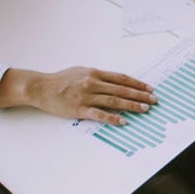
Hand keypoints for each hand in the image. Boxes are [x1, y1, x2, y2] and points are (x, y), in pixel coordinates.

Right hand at [0, 66, 154, 125]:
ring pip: (114, 101)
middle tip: (154, 100)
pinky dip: (113, 118)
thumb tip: (115, 82)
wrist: (41, 88)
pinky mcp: (79, 109)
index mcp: (94, 73)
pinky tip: (124, 121)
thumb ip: (98, 76)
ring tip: (145, 109)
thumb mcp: (81, 71)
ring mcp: (86, 96)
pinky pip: (99, 114)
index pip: (121, 79)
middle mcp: (92, 83)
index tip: (149, 88)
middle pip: (121, 90)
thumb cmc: (61, 80)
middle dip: (140, 95)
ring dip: (131, 105)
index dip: (137, 84)